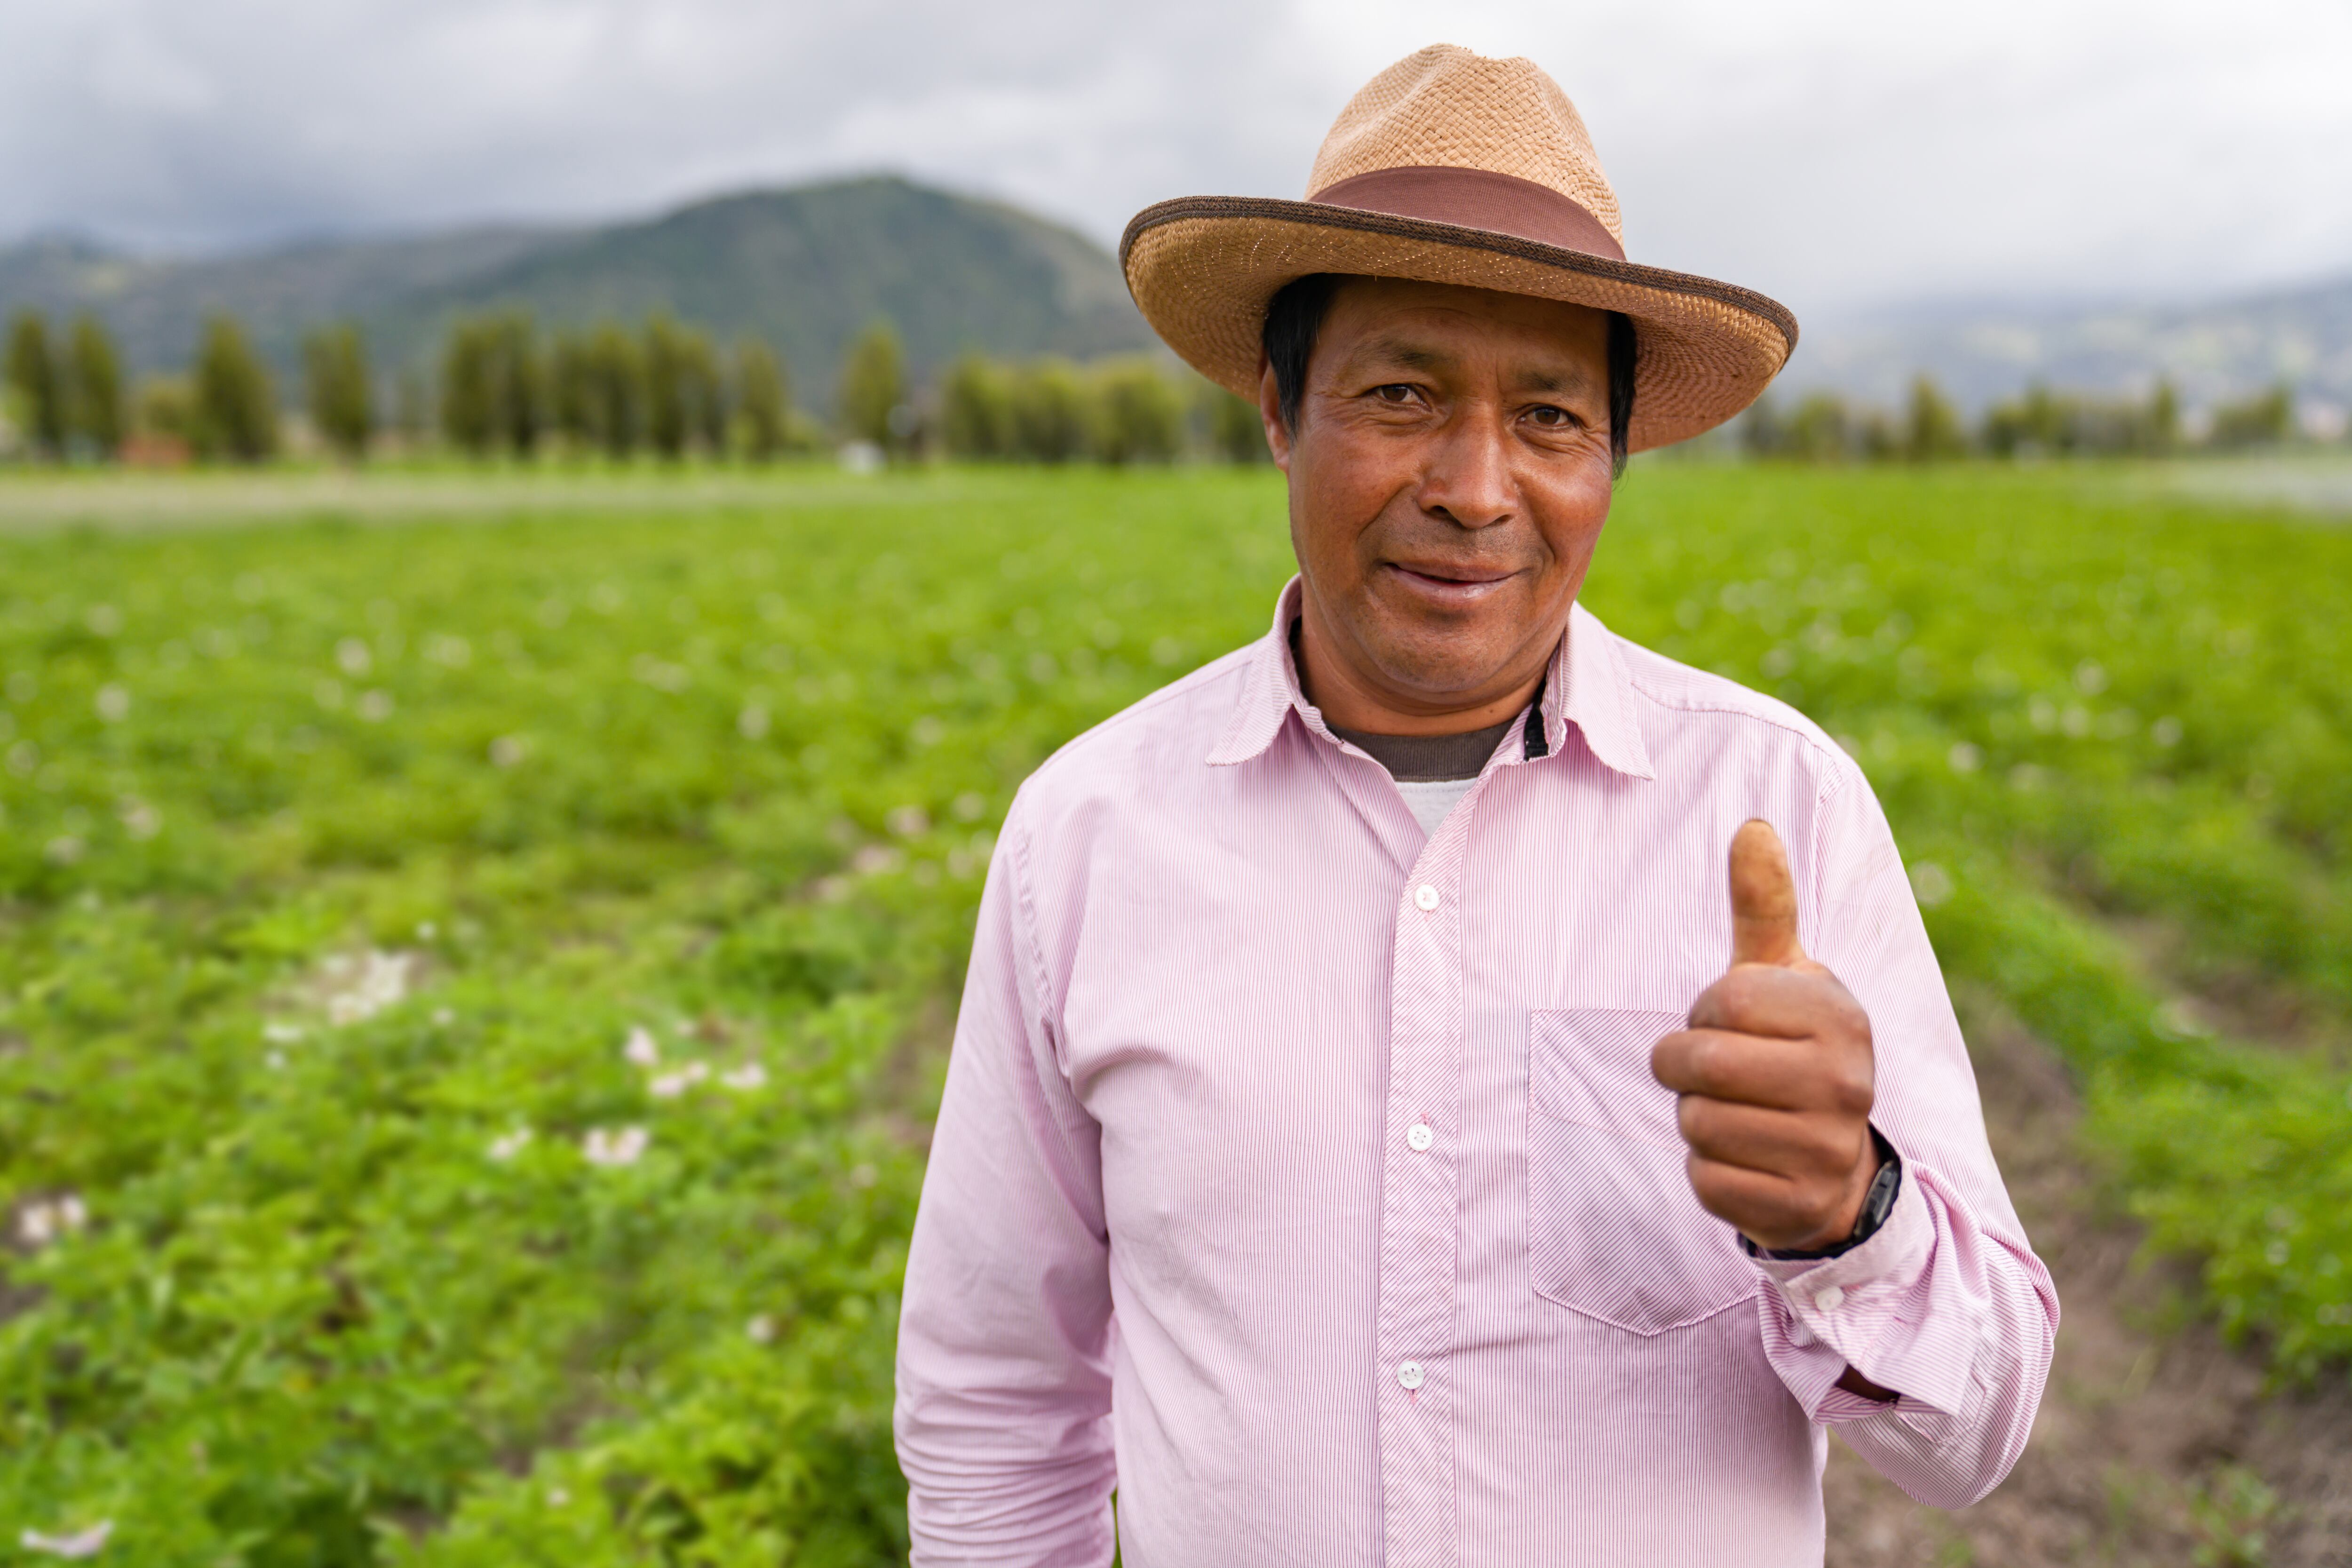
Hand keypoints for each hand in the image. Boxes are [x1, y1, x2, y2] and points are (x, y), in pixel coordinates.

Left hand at [1650, 819, 1879, 1253]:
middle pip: (1702, 1063)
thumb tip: (1752, 825)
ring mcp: (1826, 1149)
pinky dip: (1707, 1171)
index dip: (1705, 1011)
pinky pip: (1706, 1181)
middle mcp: (1846, 1082)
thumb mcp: (1782, 978)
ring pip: (1698, 1124)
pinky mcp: (1798, 1207)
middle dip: (1683, 1067)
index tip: (1729, 1022)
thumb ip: (1764, 907)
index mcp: (1841, 1016)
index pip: (1723, 999)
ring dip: (1695, 1119)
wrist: (1834, 1162)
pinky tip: (1743, 1160)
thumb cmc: (1790, 1050)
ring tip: (1735, 1114)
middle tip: (1713, 1072)